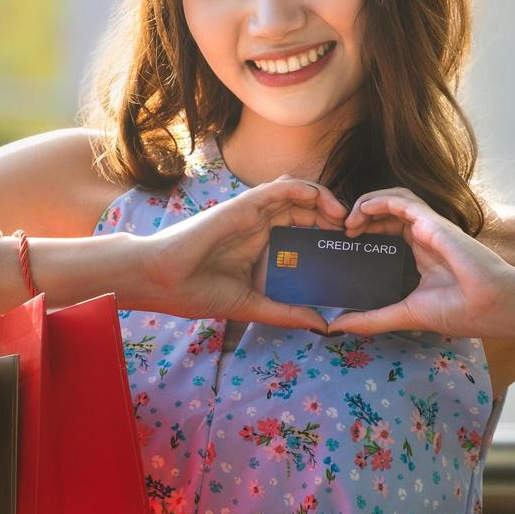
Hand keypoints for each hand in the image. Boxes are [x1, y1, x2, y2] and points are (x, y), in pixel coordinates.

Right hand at [136, 175, 349, 329]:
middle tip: (353, 231)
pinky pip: (278, 188)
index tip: (347, 248)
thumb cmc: (195, 291)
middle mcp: (258, 224)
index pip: (301, 228)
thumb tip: (322, 325)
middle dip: (332, 215)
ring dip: (323, 198)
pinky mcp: (242, 205)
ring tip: (344, 216)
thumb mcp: (252, 305)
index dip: (326, 232)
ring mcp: (251, 213)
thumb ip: (285, 311)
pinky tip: (322, 202)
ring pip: (296, 192)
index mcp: (260, 244)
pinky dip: (303, 189)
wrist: (161, 281)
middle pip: (304, 208)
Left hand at [332, 188, 514, 338]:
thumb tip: (336, 327)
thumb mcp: (405, 314)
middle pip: (385, 215)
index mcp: (420, 256)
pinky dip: (377, 200)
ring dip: (365, 205)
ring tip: (347, 222)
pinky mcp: (432, 221)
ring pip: (392, 200)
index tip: (343, 247)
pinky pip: (401, 199)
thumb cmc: (461, 311)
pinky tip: (360, 212)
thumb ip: (372, 319)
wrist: (494, 306)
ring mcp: (428, 227)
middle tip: (339, 233)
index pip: (387, 233)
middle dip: (359, 218)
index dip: (364, 233)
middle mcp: (423, 238)